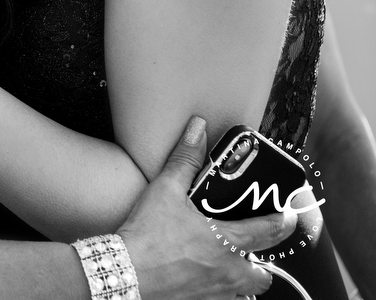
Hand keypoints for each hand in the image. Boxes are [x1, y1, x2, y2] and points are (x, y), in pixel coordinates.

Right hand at [117, 116, 295, 299]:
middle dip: (263, 263)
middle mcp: (228, 271)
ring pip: (245, 293)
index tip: (288, 215)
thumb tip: (198, 129)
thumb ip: (186, 159)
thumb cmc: (146, 235)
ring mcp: (215, 293)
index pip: (270, 231)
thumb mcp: (165, 190)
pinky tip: (205, 284)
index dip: (284, 221)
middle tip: (254, 250)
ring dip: (243, 282)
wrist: (124, 272)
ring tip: (229, 269)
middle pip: (263, 275)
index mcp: (227, 241)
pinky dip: (220, 294)